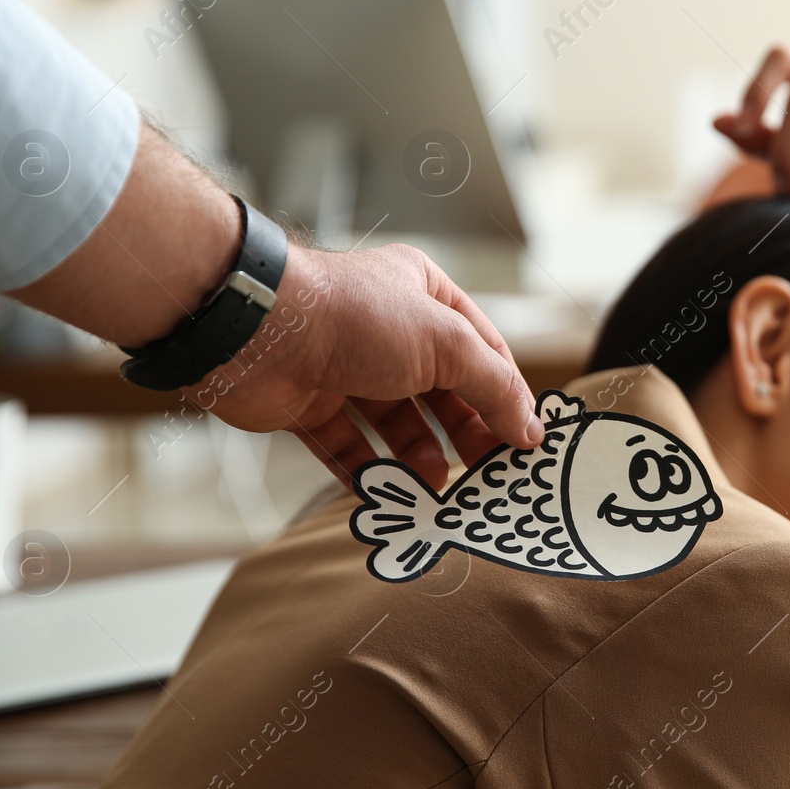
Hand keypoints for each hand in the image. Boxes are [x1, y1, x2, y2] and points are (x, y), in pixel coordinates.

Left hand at [7, 125, 539, 488]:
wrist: (259, 333)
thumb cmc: (353, 317)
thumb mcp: (447, 343)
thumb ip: (494, 388)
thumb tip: (530, 428)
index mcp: (425, 295)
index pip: (483, 350)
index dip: (506, 395)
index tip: (525, 441)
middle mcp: (389, 329)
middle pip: (443, 391)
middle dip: (466, 432)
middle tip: (488, 473)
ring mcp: (348, 369)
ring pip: (397, 424)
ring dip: (420, 458)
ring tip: (437, 488)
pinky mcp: (312, 406)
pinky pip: (350, 448)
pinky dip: (371, 472)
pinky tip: (391, 493)